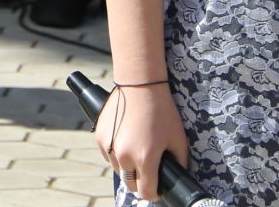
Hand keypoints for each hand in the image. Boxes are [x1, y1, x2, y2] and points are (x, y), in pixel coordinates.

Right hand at [94, 83, 188, 204]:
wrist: (139, 84)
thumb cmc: (161, 110)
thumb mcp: (178, 138)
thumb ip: (179, 162)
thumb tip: (176, 174)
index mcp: (145, 158)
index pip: (146, 192)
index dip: (154, 193)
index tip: (157, 187)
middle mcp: (124, 155)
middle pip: (130, 184)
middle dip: (140, 181)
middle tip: (148, 170)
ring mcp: (109, 146)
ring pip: (118, 170)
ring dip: (127, 167)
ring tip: (137, 151)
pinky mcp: (100, 136)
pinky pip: (108, 155)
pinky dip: (116, 154)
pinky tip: (126, 140)